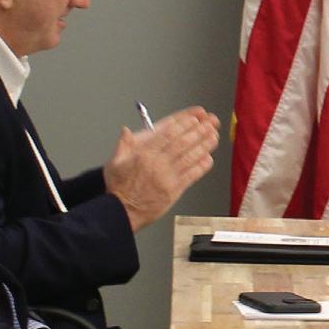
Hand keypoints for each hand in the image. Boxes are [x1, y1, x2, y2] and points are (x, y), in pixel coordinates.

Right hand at [103, 106, 220, 230]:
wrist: (122, 212)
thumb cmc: (119, 189)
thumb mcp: (114, 163)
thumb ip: (123, 145)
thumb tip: (125, 131)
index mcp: (144, 154)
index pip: (167, 133)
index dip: (183, 123)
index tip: (194, 117)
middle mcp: (158, 164)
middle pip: (182, 143)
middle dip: (198, 131)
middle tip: (210, 123)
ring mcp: (168, 177)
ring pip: (190, 157)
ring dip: (204, 146)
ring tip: (213, 136)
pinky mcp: (174, 191)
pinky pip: (192, 176)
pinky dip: (201, 166)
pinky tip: (208, 158)